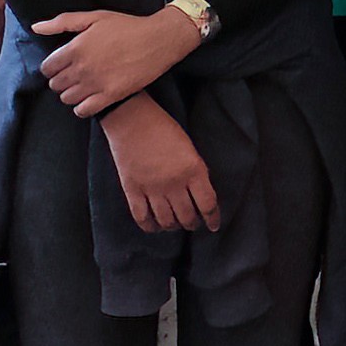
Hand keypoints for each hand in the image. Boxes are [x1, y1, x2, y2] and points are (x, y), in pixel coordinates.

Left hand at [38, 0, 208, 118]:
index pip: (47, 68)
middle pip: (55, 85)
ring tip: (82, 85)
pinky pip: (84, 110)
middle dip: (60, 80)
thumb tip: (36, 27)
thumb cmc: (126, 26)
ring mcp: (96, 83)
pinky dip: (82, 107)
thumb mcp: (94, 17)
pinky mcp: (110, 96)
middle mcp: (82, 68)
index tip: (60, 66)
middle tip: (72, 74)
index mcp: (76, 48)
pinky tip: (89, 98)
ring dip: (70, 93)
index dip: (51, 68)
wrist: (158, 40)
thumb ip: (62, 22)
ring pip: (67, 99)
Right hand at [101, 93, 218, 233]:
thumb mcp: (189, 148)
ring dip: (174, 226)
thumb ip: (196, 172)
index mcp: (193, 170)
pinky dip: (151, 227)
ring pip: (167, 222)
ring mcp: (152, 189)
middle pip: (187, 217)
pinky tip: (156, 226)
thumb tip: (200, 196)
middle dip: (193, 224)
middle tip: (194, 223)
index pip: (208, 204)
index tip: (213, 225)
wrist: (131, 118)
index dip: (213, 219)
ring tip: (176, 223)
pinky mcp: (132, 191)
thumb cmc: (163, 128)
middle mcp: (174, 183)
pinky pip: (143, 218)